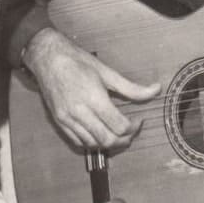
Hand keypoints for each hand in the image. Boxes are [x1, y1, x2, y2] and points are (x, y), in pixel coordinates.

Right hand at [24, 28, 159, 149]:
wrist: (48, 58)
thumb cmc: (77, 61)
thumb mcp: (107, 72)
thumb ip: (132, 87)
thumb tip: (155, 90)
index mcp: (94, 98)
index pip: (119, 126)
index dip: (133, 127)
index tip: (138, 120)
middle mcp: (79, 111)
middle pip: (108, 140)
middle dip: (124, 139)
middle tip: (131, 130)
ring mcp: (68, 119)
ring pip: (93, 144)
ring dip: (109, 143)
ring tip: (116, 132)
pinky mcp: (60, 121)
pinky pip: (78, 142)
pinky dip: (93, 142)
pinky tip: (100, 132)